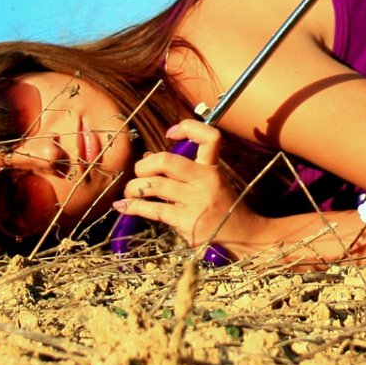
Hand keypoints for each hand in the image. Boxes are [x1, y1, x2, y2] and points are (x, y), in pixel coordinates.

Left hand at [113, 120, 260, 251]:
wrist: (242, 236)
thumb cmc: (222, 206)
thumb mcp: (208, 183)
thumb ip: (180, 170)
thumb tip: (146, 157)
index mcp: (212, 168)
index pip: (209, 137)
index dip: (188, 128)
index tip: (170, 133)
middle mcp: (206, 182)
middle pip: (167, 161)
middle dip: (144, 165)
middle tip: (139, 172)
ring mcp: (196, 203)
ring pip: (155, 186)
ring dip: (134, 187)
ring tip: (130, 191)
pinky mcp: (187, 223)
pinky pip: (153, 210)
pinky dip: (133, 206)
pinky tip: (123, 206)